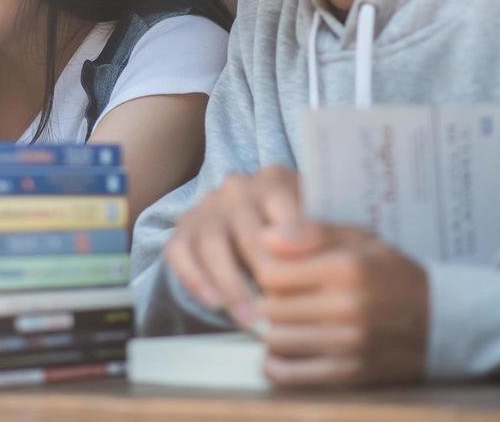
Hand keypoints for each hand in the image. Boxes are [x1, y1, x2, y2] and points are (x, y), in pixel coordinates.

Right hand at [161, 165, 300, 326]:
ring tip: (250, 319)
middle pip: (247, 230)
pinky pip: (180, 254)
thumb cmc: (296, 235)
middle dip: (264, 273)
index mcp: (273, 180)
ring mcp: (206, 208)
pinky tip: (216, 304)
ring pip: (212, 244)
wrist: (255, 236)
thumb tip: (314, 246)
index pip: (281, 201)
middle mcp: (236, 188)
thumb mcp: (315, 228)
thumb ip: (319, 234)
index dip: (296, 234)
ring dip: (231, 286)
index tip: (309, 266)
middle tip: (280, 309)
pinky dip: (197, 280)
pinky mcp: (182, 231)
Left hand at [255, 221, 428, 386]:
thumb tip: (266, 236)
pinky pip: (291, 374)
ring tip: (288, 321)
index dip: (266, 269)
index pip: (271, 272)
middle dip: (269, 300)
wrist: (440, 322)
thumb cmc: (393, 275)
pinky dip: (278, 363)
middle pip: (270, 307)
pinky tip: (286, 350)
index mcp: (346, 268)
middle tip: (283, 297)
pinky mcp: (349, 374)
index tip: (278, 271)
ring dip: (275, 330)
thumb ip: (312, 233)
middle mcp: (346, 307)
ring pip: (276, 339)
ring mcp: (347, 344)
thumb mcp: (361, 240)